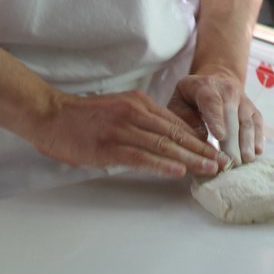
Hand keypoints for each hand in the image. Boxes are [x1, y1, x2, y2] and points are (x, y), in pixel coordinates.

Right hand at [32, 88, 229, 178]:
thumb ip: (139, 121)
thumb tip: (163, 139)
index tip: (214, 150)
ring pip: (164, 144)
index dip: (197, 138)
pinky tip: (178, 170)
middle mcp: (135, 112)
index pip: (175, 122)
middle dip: (201, 149)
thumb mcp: (117, 110)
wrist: (51, 115)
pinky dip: (162, 164)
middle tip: (222, 162)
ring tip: (210, 168)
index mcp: (139, 103)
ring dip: (190, 158)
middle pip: (175, 133)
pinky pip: (142, 156)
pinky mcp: (110, 146)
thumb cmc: (83, 117)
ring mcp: (123, 128)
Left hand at [167, 71, 263, 165]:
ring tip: (245, 160)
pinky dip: (258, 137)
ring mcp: (243, 99)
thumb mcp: (179, 102)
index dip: (216, 118)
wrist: (215, 80)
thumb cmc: (191, 97)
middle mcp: (227, 90)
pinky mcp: (253, 108)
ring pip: (247, 121)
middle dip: (233, 140)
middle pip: (232, 115)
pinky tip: (257, 151)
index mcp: (205, 87)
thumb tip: (200, 138)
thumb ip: (184, 119)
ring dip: (247, 141)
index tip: (220, 136)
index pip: (211, 102)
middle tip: (231, 162)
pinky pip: (257, 122)